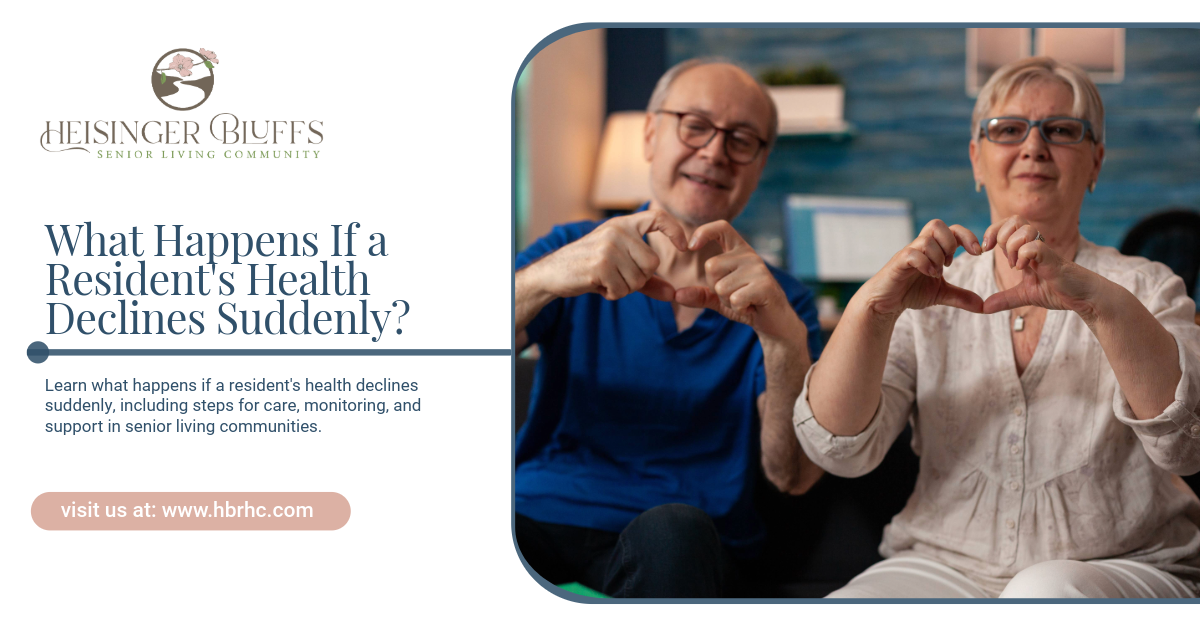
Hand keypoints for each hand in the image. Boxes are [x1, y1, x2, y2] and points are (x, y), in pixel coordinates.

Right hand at [532, 208, 688, 301]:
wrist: (553, 272)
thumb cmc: (589, 267)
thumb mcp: (620, 267)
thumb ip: (648, 279)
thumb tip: (673, 294)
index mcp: (623, 224)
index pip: (658, 217)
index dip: (675, 231)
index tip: (685, 246)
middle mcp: (617, 231)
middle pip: (652, 263)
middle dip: (639, 279)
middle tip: (618, 276)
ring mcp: (608, 247)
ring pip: (638, 279)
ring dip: (624, 288)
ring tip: (605, 279)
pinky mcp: (600, 265)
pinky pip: (622, 290)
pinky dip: (612, 294)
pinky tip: (598, 284)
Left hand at [673, 220, 800, 340]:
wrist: (775, 322)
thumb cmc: (746, 305)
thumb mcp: (720, 299)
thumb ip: (700, 295)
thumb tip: (677, 295)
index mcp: (739, 251)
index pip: (721, 227)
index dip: (704, 231)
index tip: (690, 246)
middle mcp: (749, 255)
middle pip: (711, 266)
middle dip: (715, 287)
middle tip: (734, 294)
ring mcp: (759, 268)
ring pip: (721, 286)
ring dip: (728, 301)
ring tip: (744, 301)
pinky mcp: (764, 285)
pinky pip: (734, 299)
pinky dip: (738, 308)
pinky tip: (751, 307)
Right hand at [861, 219, 983, 316]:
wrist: (886, 303)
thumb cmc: (910, 292)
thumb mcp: (941, 294)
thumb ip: (961, 297)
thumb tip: (983, 306)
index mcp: (932, 249)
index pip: (952, 229)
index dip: (967, 236)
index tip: (978, 253)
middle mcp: (920, 246)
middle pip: (937, 224)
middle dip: (950, 242)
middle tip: (950, 261)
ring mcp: (908, 253)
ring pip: (926, 240)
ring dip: (937, 256)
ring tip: (937, 273)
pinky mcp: (898, 263)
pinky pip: (912, 254)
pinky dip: (925, 263)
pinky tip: (929, 275)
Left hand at [981, 216, 1101, 314]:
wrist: (1085, 298)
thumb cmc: (1059, 291)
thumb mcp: (1026, 295)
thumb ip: (1005, 299)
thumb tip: (984, 308)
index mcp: (1026, 248)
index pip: (1006, 224)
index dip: (993, 231)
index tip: (985, 249)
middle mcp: (1035, 245)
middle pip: (1014, 219)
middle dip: (1001, 237)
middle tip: (1005, 258)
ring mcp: (1045, 250)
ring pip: (1024, 229)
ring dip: (1013, 247)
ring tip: (1017, 266)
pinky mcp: (1054, 259)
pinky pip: (1035, 246)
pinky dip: (1024, 256)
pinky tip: (1024, 269)